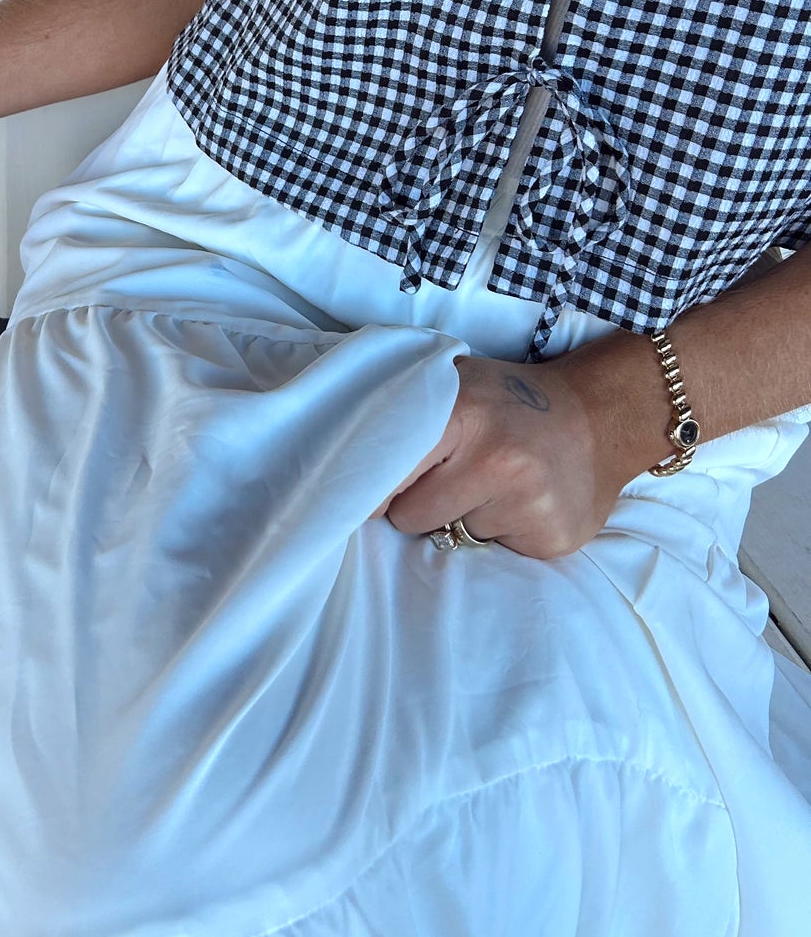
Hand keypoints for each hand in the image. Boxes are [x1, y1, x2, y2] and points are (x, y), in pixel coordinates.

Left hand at [372, 351, 646, 559]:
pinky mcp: (551, 539)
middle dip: (419, 502)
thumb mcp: (454, 383)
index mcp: (461, 415)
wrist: (599, 417)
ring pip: (450, 538)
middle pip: (408, 517)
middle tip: (451, 474)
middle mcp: (496, 460)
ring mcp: (528, 503)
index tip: (363, 490)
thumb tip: (337, 460)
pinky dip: (498, 533)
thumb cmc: (509, 402)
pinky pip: (492, 553)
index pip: (384, 474)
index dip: (372, 484)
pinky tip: (520, 504)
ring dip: (461, 518)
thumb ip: (403, 412)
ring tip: (492, 484)